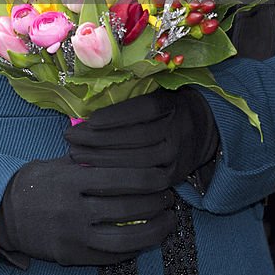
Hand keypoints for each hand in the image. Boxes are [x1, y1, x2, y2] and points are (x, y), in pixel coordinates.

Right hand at [0, 154, 175, 266]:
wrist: (5, 212)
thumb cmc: (38, 181)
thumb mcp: (61, 162)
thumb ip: (93, 159)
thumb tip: (132, 151)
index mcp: (72, 180)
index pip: (119, 179)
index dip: (147, 178)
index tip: (164, 175)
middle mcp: (73, 209)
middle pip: (126, 209)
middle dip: (155, 204)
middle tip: (170, 197)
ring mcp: (73, 236)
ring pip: (124, 239)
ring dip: (153, 231)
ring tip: (168, 222)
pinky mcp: (72, 257)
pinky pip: (110, 257)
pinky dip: (133, 250)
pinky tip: (146, 241)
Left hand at [65, 89, 218, 187]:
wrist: (203, 129)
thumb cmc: (167, 106)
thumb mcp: (155, 93)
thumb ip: (129, 97)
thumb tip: (89, 106)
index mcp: (171, 104)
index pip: (143, 110)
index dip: (114, 117)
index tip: (88, 120)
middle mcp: (177, 131)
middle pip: (136, 137)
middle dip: (99, 139)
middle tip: (71, 139)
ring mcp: (176, 157)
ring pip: (138, 161)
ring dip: (103, 160)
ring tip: (77, 155)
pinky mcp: (173, 177)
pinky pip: (144, 181)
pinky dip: (118, 177)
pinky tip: (96, 173)